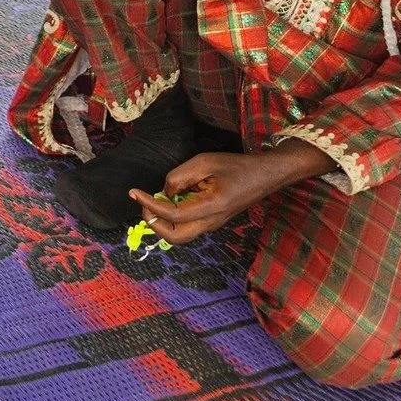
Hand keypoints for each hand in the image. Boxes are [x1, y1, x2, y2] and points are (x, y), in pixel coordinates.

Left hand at [128, 140, 333, 242]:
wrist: (266, 175)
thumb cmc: (238, 166)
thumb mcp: (206, 162)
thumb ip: (181, 176)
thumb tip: (165, 192)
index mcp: (212, 208)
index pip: (173, 215)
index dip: (150, 205)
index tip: (134, 193)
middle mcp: (211, 222)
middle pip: (173, 237)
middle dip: (153, 222)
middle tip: (144, 201)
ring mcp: (212, 224)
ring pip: (179, 234)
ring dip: (162, 220)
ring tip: (155, 198)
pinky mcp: (211, 221)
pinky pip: (186, 225)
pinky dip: (172, 216)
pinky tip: (172, 197)